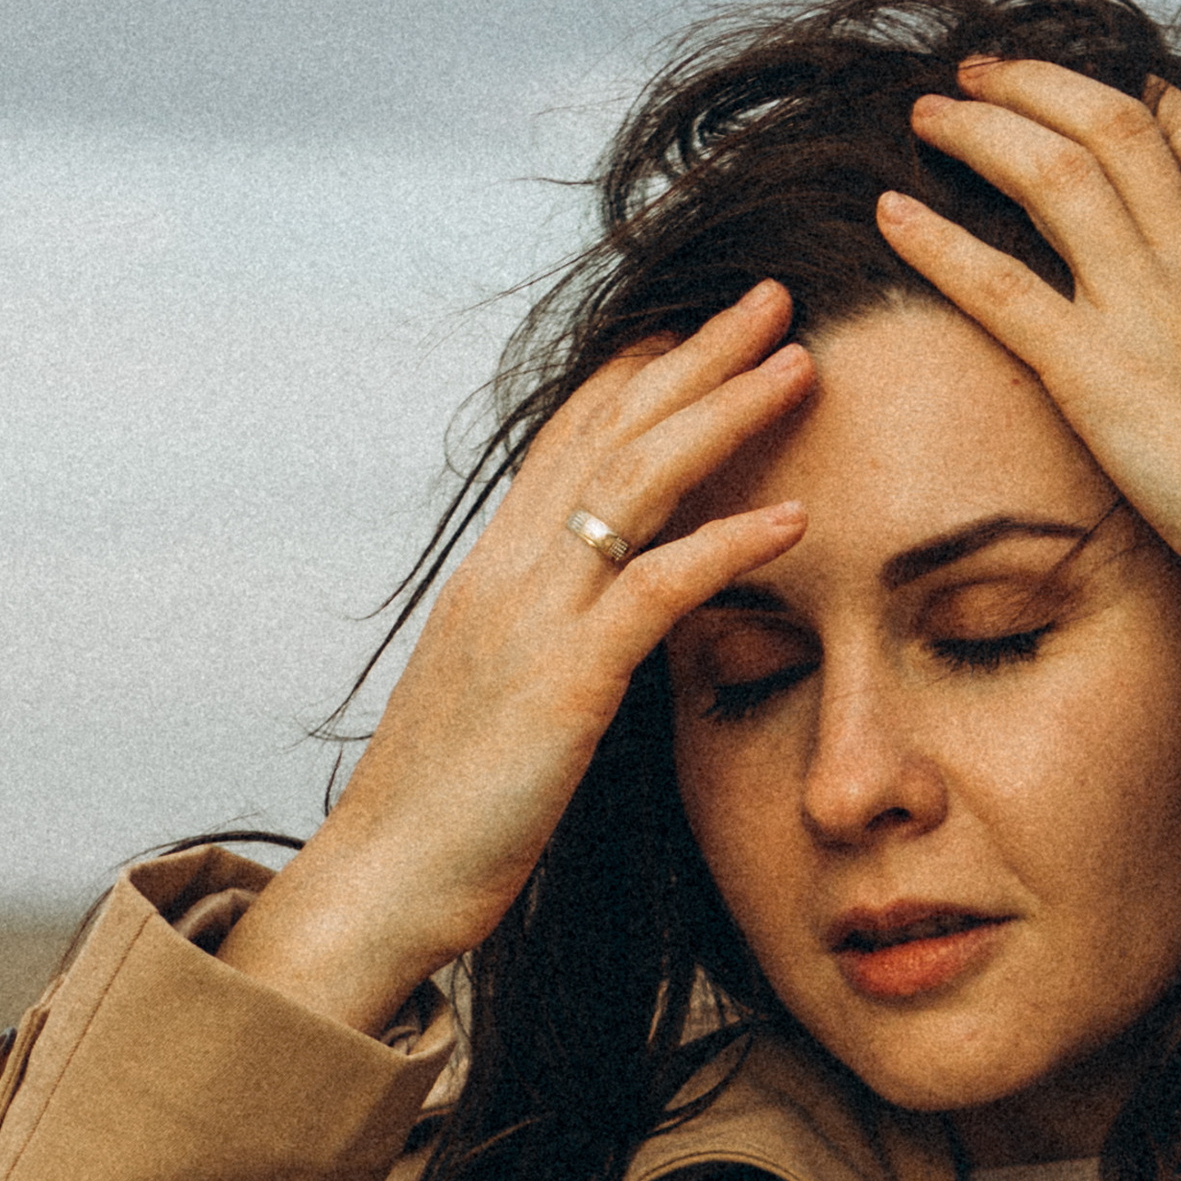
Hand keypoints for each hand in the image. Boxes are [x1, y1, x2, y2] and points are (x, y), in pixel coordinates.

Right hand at [221, 282, 815, 1031]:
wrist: (381, 884)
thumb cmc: (444, 813)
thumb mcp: (496, 700)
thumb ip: (544, 643)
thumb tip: (599, 627)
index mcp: (491, 575)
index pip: (567, 441)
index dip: (636, 374)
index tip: (698, 325)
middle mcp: (506, 574)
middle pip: (610, 432)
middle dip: (695, 356)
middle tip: (773, 297)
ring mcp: (529, 620)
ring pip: (636, 482)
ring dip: (724, 413)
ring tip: (800, 364)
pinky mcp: (562, 682)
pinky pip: (655, 591)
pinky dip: (728, 545)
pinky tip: (796, 516)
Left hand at [877, 60, 1180, 566]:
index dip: (1153, 103)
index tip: (1115, 86)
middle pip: (1113, 130)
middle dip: (1039, 86)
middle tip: (979, 73)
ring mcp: (1146, 311)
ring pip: (1054, 176)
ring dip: (981, 132)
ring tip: (927, 114)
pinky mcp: (1095, 373)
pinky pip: (1001, 287)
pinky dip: (939, 242)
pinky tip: (890, 213)